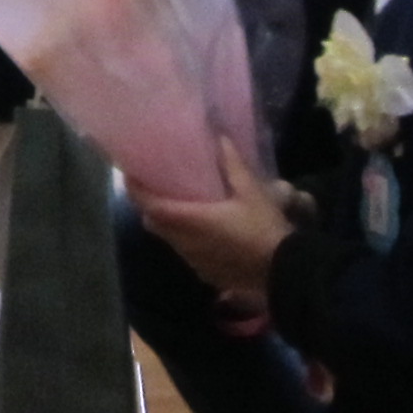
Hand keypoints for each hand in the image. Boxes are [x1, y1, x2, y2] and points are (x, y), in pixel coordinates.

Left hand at [135, 141, 298, 299]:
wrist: (284, 273)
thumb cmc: (263, 229)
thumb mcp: (251, 192)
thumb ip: (232, 165)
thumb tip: (219, 138)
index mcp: (191, 222)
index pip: (151, 206)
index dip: (136, 190)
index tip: (129, 174)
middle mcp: (186, 243)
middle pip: (154, 224)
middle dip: (150, 206)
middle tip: (156, 187)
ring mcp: (195, 262)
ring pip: (171, 240)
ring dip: (169, 224)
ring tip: (181, 205)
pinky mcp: (206, 274)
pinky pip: (187, 253)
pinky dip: (187, 239)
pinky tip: (205, 231)